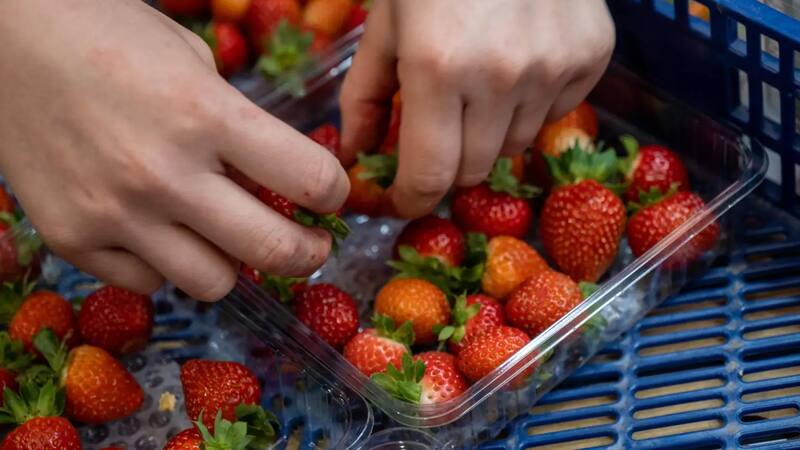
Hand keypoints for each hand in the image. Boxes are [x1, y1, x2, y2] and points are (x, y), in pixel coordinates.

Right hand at [0, 0, 348, 299]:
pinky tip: (160, 233)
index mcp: (206, 114)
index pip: (310, 179)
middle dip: (308, 252)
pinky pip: (148, 282)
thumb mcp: (191, 61)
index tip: (330, 195)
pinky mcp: (71, 238)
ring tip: (226, 239)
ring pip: (213, 284)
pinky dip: (166, 265)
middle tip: (309, 245)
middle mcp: (164, 172)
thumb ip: (237, 123)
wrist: (5, 39)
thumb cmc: (108, 35)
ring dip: (233, 264)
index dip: (334, 192)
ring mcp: (114, 213)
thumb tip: (274, 177)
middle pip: (272, 250)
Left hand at [339, 0, 614, 216]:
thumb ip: (365, 96)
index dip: (412, 199)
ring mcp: (554, 66)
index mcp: (436, 67)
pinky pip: (555, 113)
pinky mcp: (593, 55)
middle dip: (448, 162)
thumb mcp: (384, 22)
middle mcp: (502, 76)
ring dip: (489, 132)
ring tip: (479, 80)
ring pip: (515, 146)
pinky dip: (531, 103)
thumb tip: (355, 156)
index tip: (405, 200)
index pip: (430, 176)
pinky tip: (519, 60)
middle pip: (474, 171)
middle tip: (438, 130)